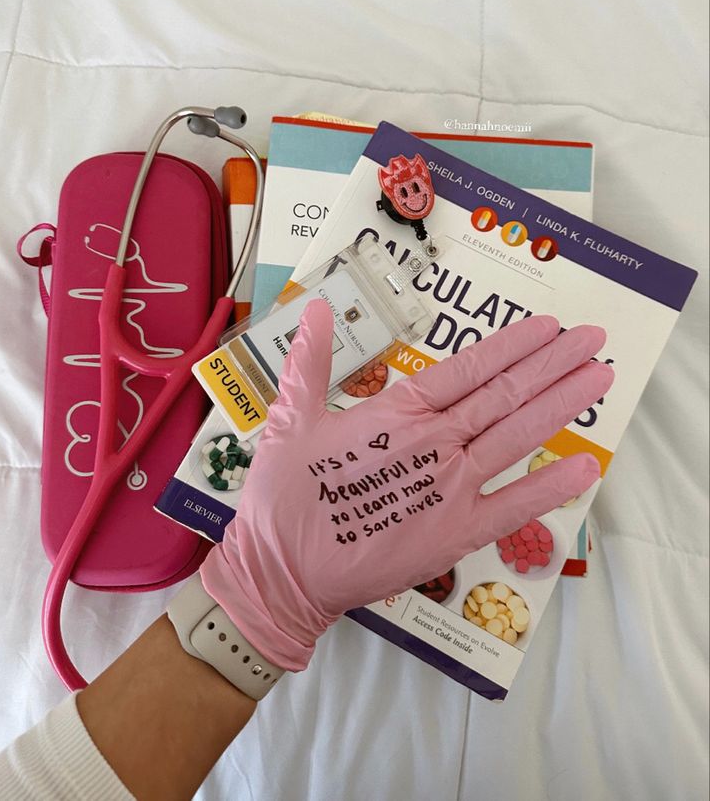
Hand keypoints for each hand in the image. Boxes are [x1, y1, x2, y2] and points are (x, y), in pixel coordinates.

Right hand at [200, 302, 613, 670]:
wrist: (283, 575)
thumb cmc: (284, 498)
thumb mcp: (287, 420)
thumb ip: (308, 362)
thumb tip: (315, 308)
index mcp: (397, 412)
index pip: (468, 368)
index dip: (512, 345)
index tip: (548, 327)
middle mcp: (435, 444)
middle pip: (505, 395)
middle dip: (553, 364)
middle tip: (594, 340)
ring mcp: (451, 490)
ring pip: (516, 438)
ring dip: (561, 405)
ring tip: (599, 378)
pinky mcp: (456, 535)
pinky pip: (513, 508)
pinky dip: (551, 488)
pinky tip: (586, 468)